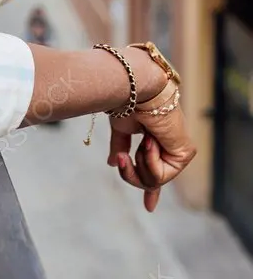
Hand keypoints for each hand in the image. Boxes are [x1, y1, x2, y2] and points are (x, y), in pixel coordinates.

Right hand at [108, 94, 195, 211]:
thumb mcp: (121, 129)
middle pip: (149, 180)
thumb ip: (120, 147)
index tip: (149, 208)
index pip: (155, 170)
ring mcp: (177, 149)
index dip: (152, 191)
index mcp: (155, 140)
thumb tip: (113, 162)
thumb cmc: (127, 101)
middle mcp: (168, 145)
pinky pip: (161, 175)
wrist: (137, 89)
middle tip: (122, 159)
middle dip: (132, 174)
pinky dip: (150, 161)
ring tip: (141, 141)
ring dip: (140, 165)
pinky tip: (150, 142)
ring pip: (154, 180)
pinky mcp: (184, 152)